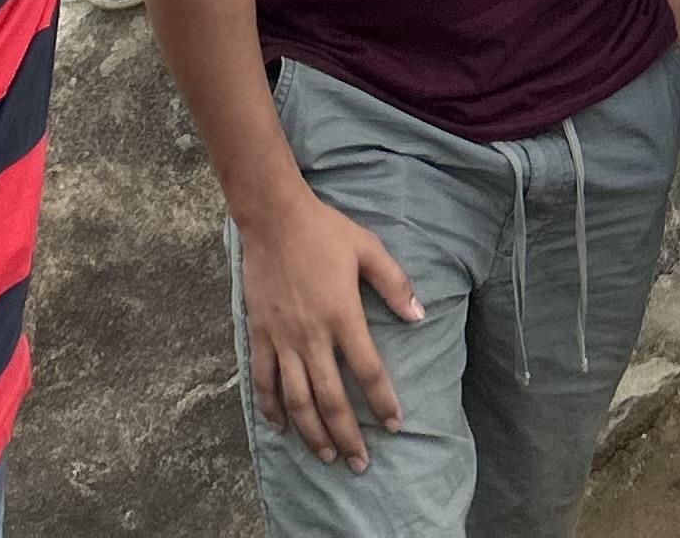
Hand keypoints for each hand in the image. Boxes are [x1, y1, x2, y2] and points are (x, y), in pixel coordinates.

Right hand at [237, 185, 424, 470]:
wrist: (273, 216)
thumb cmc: (325, 231)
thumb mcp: (368, 248)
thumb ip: (395, 283)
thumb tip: (419, 316)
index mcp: (342, 315)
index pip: (367, 371)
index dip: (382, 402)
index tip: (395, 425)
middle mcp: (312, 335)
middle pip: (331, 399)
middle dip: (347, 436)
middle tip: (360, 463)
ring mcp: (283, 338)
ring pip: (297, 400)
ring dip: (312, 433)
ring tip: (327, 455)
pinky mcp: (259, 334)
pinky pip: (263, 381)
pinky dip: (271, 409)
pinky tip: (282, 428)